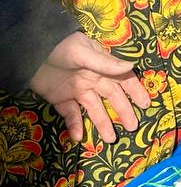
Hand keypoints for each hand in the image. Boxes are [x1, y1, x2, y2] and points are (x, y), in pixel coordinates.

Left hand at [29, 33, 150, 143]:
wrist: (29, 53)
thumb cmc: (61, 47)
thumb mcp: (83, 52)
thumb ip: (105, 63)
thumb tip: (131, 65)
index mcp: (101, 66)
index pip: (123, 79)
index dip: (135, 91)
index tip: (145, 104)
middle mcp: (93, 79)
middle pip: (111, 97)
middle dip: (123, 111)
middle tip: (132, 127)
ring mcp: (77, 90)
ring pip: (94, 109)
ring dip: (102, 123)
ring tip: (110, 139)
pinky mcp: (61, 100)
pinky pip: (71, 114)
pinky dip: (75, 125)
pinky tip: (79, 136)